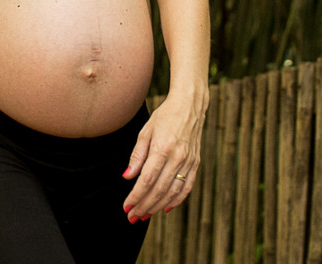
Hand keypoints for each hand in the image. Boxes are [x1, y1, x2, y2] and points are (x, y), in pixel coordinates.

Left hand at [120, 93, 206, 222]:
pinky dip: (176, 200)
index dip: (135, 196)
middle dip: (144, 206)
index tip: (126, 206)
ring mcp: (188, 161)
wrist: (190, 105)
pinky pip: (187, 187)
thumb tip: (127, 176)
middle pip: (158, 190)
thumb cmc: (165, 116)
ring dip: (157, 206)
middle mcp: (177, 158)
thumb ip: (137, 155)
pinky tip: (165, 208)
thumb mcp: (146, 131)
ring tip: (145, 215)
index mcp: (162, 149)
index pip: (146, 180)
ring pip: (172, 192)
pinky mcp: (195, 163)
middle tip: (132, 216)